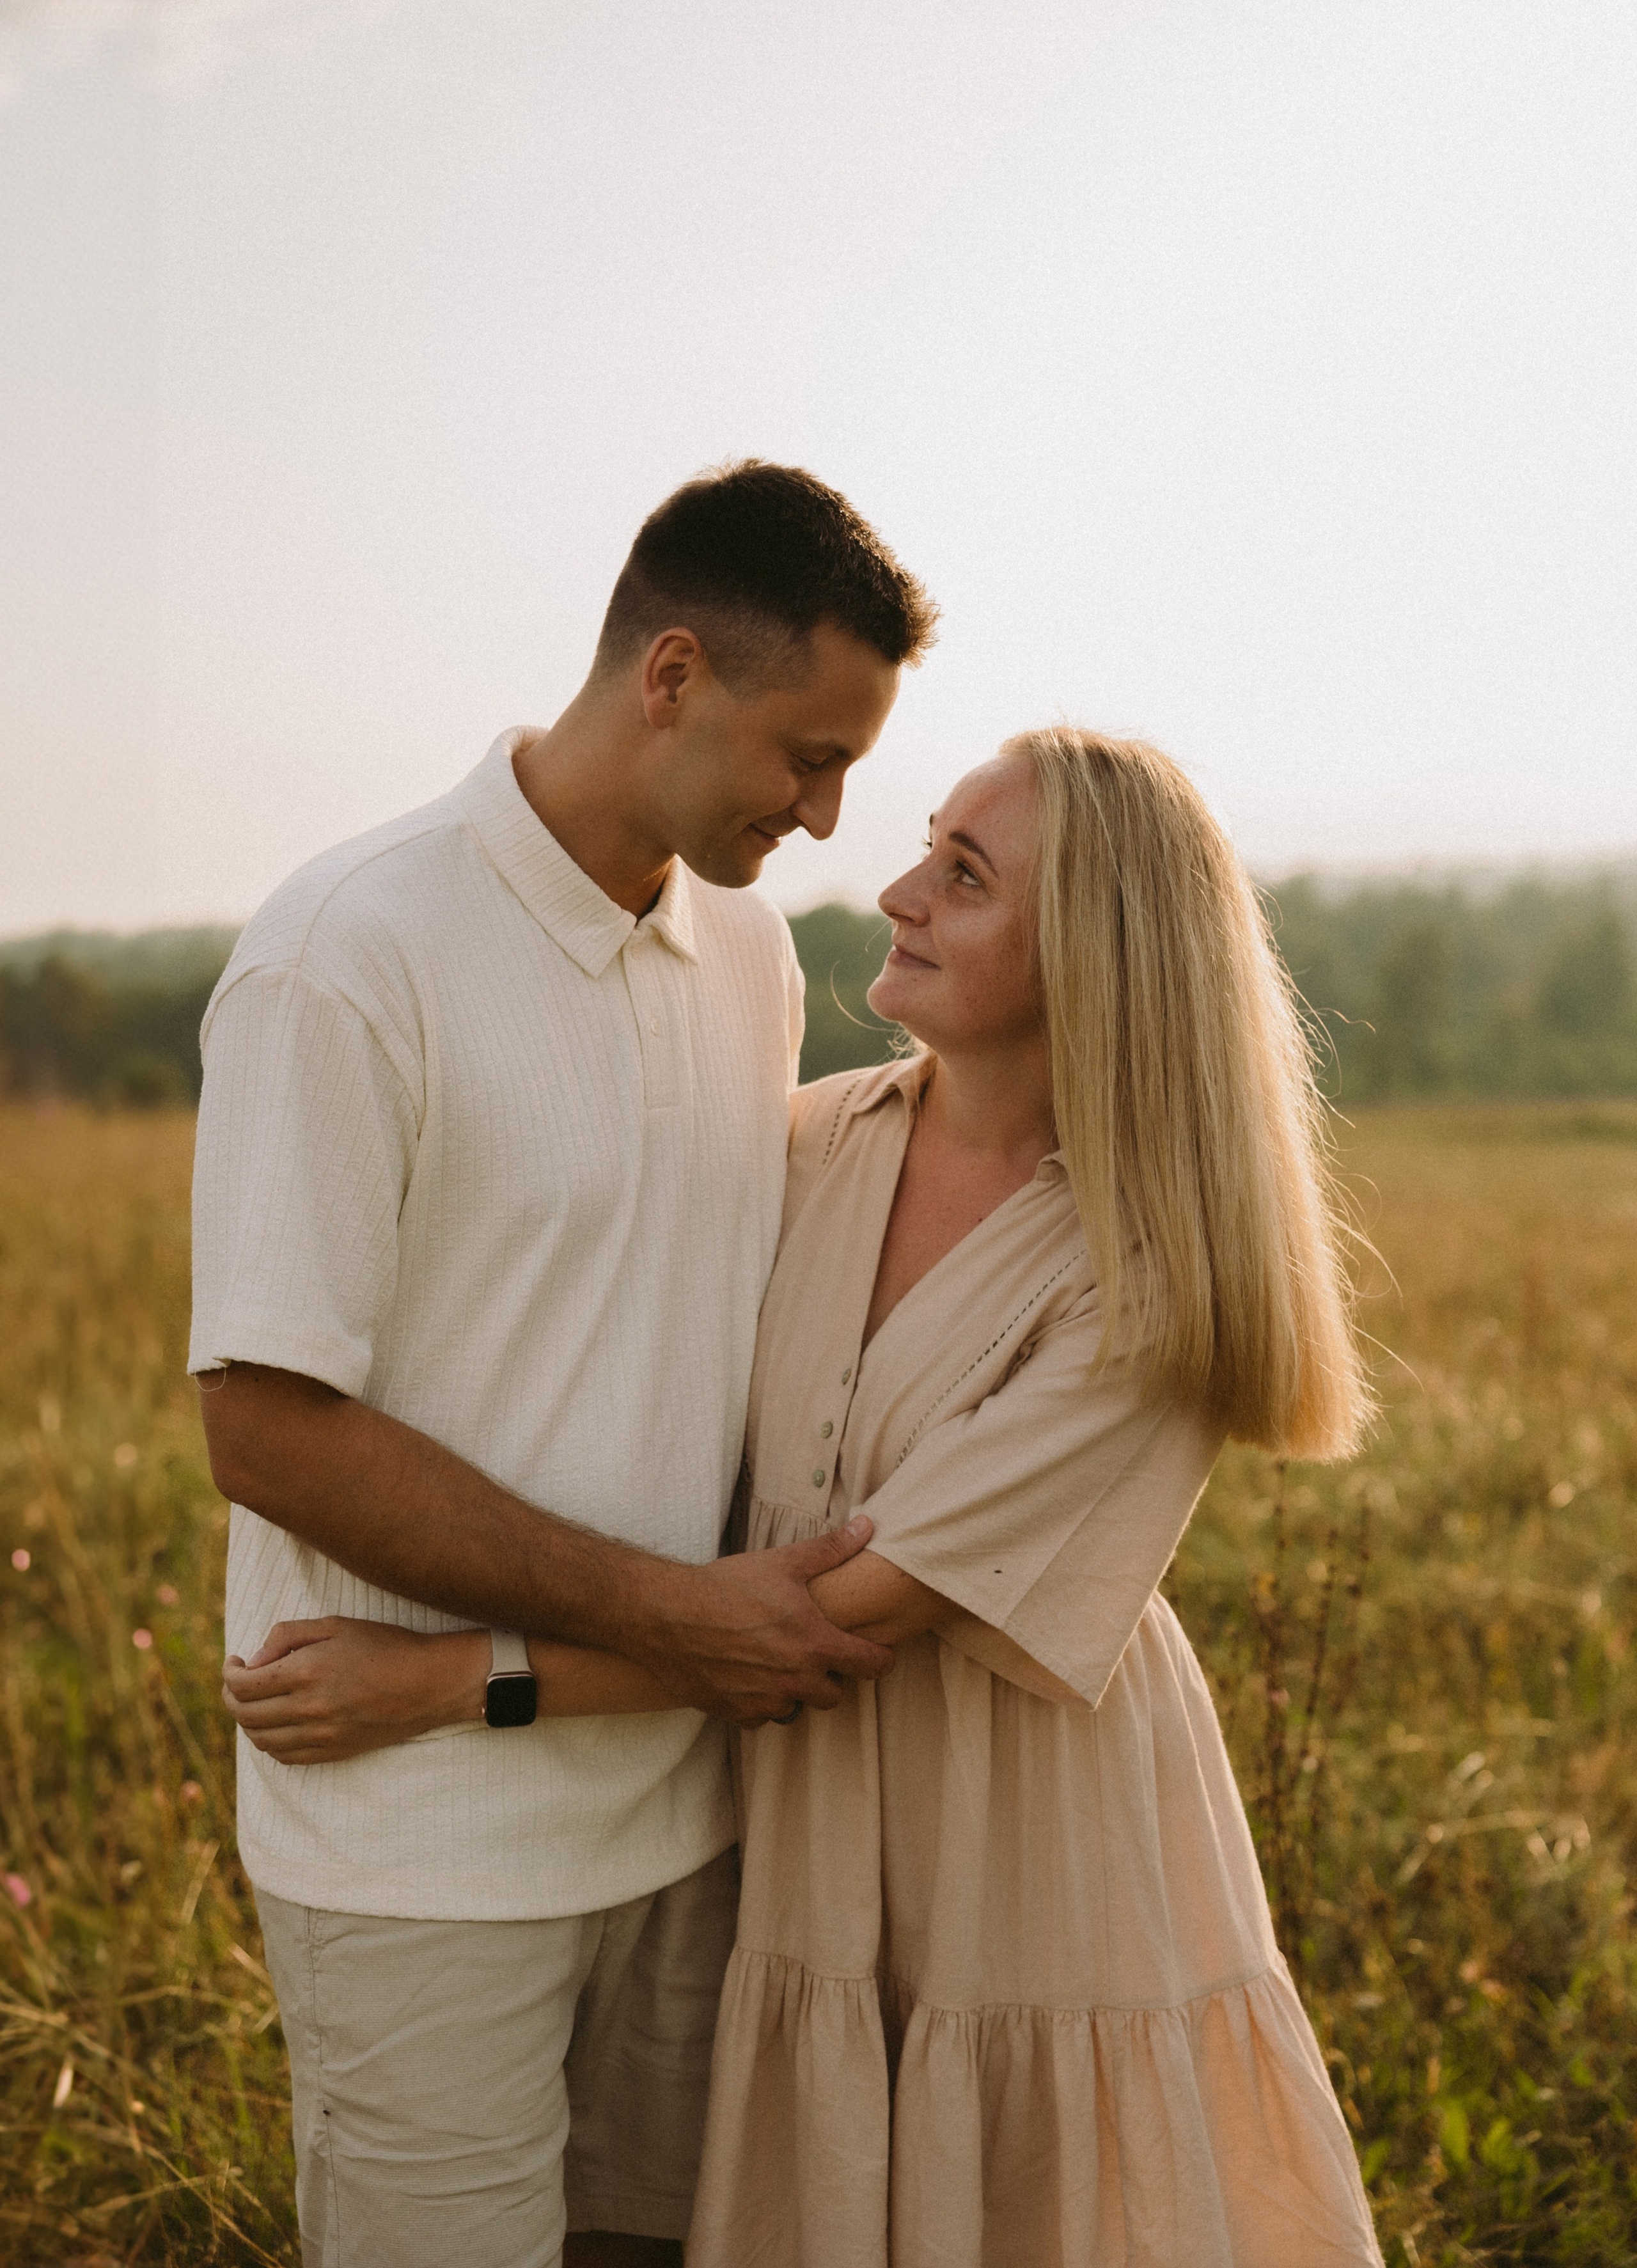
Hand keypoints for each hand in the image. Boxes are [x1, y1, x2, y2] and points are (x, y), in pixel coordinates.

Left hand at [221, 1616, 487, 1763]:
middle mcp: (309, 1709)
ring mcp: (321, 1736)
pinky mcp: (333, 1752)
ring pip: (261, 1740)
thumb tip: (254, 1660)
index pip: (244, 1685)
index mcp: (307, 1672)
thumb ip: (288, 1636)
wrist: (429, 1683)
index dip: (229, 1673)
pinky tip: (277, 1723)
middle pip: (245, 1715)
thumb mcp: (336, 1625)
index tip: (235, 1662)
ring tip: (255, 1702)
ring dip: (248, 1721)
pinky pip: (285, 1757)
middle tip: (238, 1681)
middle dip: (232, 1697)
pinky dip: (270, 1742)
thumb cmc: (385, 1646)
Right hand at [624, 1516, 895, 1724]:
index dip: (880, 1658)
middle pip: (836, 1695)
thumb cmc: (726, 1587)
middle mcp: (795, 1680)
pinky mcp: (737, 1714)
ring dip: (794, 1689)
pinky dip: (760, 1700)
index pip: (871, 1665)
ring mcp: (766, 1701)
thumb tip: (867, 1528)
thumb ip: (830, 1550)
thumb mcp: (782, 1563)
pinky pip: (763, 1716)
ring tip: (776, 1661)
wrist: (666, 1616)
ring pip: (797, 1706)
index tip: (878, 1652)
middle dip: (830, 1676)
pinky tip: (747, 1674)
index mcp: (814, 1644)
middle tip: (814, 1652)